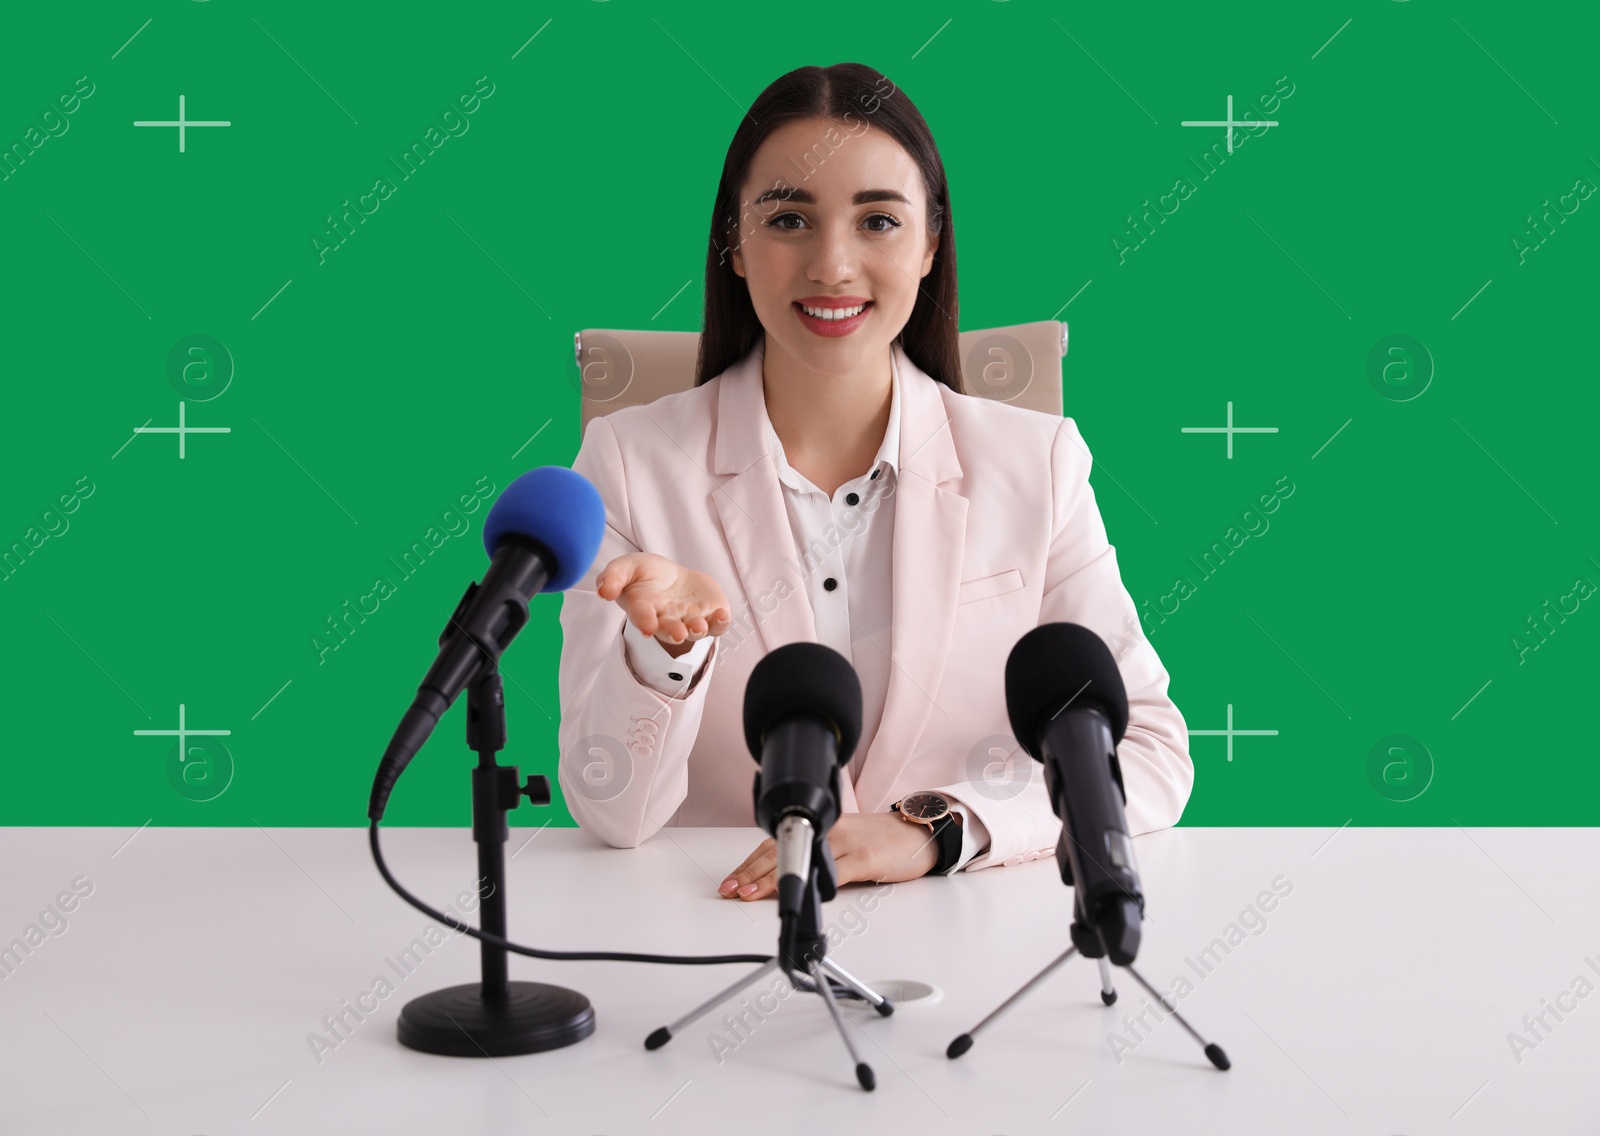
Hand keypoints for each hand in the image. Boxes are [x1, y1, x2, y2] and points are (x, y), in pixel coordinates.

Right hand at [596, 553, 732, 658]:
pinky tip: (723, 614)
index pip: (643, 616)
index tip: (647, 627)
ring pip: (695, 630)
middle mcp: (668, 619)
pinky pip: (718, 624)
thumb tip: (604, 591)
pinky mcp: (710, 614)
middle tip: (678, 634)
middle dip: (674, 632)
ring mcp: (690, 618)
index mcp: (645, 608)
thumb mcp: (626, 567)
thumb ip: (613, 576)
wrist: (672, 578)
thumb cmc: (645, 574)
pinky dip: (721, 622)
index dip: (644, 622)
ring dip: (698, 629)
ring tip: (698, 625)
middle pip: (670, 630)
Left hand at [717, 813, 946, 899]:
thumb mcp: (842, 842)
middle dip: (751, 873)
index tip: (732, 879)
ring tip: (749, 893)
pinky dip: (814, 884)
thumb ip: (816, 855)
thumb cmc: (881, 840)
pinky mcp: (865, 858)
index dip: (750, 863)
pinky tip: (797, 894)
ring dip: (772, 880)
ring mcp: (847, 844)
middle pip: (781, 851)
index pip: (776, 843)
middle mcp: (828, 831)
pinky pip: (835, 873)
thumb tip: (782, 877)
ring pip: (801, 862)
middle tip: (730, 889)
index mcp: (820, 826)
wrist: (918, 833)